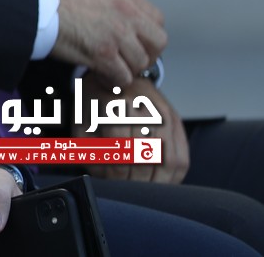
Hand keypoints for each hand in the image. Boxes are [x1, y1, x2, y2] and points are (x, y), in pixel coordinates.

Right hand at [51, 0, 165, 86]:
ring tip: (106, 68)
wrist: (34, 3)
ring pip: (140, 63)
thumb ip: (115, 8)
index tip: (135, 45)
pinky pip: (122, 77)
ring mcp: (117, 33)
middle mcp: (127, 13)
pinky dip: (111, 80)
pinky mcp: (103, 53)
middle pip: (157, 43)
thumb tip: (125, 28)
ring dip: (125, 69)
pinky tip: (97, 74)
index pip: (157, 21)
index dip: (147, 37)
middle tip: (126, 60)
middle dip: (144, 55)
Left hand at [75, 74, 189, 183]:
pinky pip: (181, 157)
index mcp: (114, 103)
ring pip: (167, 160)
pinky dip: (172, 177)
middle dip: (135, 180)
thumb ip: (87, 149)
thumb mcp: (82, 120)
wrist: (118, 74)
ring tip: (143, 190)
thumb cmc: (96, 101)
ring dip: (156, 182)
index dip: (116, 173)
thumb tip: (103, 177)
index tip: (112, 183)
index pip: (120, 149)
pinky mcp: (177, 120)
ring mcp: (164, 113)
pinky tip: (160, 183)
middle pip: (145, 157)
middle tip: (127, 190)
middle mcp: (143, 106)